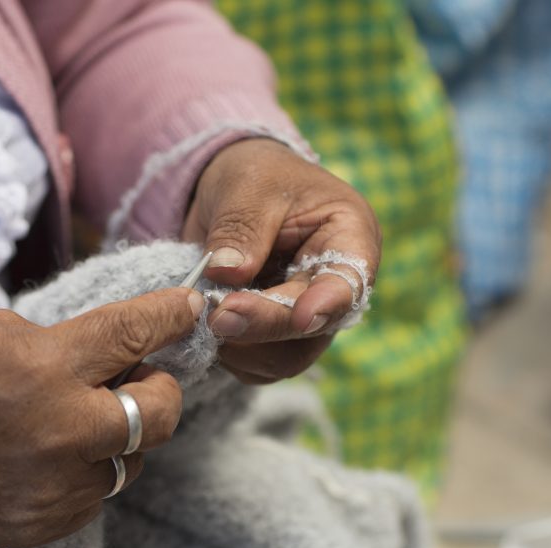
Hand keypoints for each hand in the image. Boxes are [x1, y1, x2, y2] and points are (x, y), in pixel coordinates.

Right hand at [0, 289, 203, 547]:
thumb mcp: (1, 334)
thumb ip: (72, 343)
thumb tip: (125, 351)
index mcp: (42, 368)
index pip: (130, 334)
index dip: (170, 316)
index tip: (190, 308)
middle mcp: (60, 431)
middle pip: (161, 412)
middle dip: (163, 389)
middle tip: (140, 376)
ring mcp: (59, 485)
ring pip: (135, 458)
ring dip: (123, 434)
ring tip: (82, 421)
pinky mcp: (51, 522)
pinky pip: (100, 491)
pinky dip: (91, 468)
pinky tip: (56, 456)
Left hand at [183, 138, 380, 383]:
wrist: (232, 197)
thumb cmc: (254, 178)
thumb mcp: (247, 184)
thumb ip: (240, 228)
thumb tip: (228, 273)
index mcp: (349, 239)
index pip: (349, 282)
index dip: (328, 304)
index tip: (302, 317)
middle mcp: (333, 288)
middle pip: (311, 329)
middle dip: (263, 325)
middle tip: (217, 318)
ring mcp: (304, 319)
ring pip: (284, 358)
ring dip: (241, 347)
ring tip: (201, 319)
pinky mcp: (274, 339)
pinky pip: (256, 366)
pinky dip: (228, 356)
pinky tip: (202, 332)